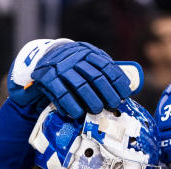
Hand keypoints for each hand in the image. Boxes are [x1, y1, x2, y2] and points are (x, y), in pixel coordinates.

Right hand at [8, 39, 135, 118]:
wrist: (42, 60)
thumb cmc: (71, 67)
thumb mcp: (86, 62)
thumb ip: (102, 71)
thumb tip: (127, 87)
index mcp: (87, 53)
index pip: (106, 66)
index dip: (117, 81)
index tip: (125, 94)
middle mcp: (75, 59)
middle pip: (95, 77)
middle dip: (107, 93)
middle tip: (113, 105)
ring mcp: (61, 68)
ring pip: (80, 85)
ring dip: (90, 100)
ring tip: (97, 110)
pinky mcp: (48, 79)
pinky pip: (61, 94)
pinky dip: (70, 105)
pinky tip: (77, 114)